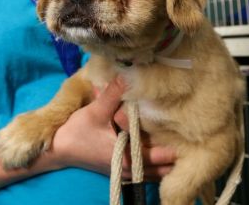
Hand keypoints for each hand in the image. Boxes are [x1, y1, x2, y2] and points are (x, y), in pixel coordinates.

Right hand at [49, 76, 174, 180]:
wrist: (60, 149)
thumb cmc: (78, 131)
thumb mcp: (96, 110)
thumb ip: (114, 93)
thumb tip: (128, 74)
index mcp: (126, 156)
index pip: (161, 157)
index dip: (175, 146)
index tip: (186, 132)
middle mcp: (129, 169)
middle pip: (164, 169)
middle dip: (175, 156)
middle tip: (189, 139)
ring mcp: (126, 174)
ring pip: (156, 174)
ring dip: (167, 163)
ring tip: (181, 147)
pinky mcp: (122, 172)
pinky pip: (146, 174)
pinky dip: (156, 167)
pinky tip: (164, 155)